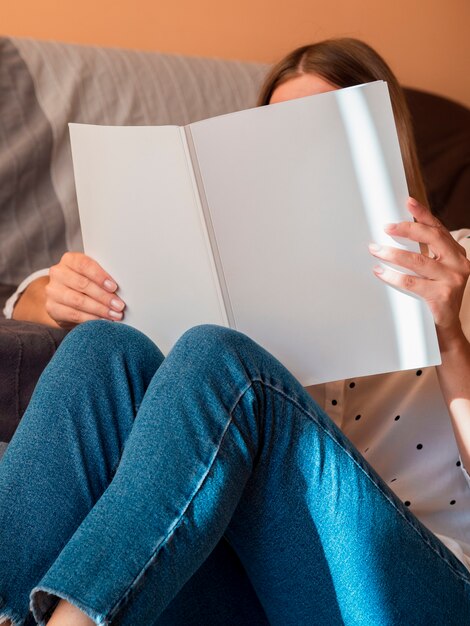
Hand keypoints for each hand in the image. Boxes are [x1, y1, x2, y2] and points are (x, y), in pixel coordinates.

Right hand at [46, 252, 125, 328]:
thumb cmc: (84, 283)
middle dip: (104, 297)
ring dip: (99, 310)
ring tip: (114, 315)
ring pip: (78, 301)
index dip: (100, 276)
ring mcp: (53, 291)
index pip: (84, 265)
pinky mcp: (52, 308)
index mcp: (70, 260)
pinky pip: (73, 314)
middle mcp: (58, 273)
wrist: (63, 299)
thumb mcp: (92, 274)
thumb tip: (124, 287)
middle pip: (82, 284)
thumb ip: (102, 276)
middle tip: (119, 305)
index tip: (114, 287)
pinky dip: (90, 319)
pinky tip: (102, 321)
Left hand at [368, 197, 469, 336]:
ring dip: (392, 254)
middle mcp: (459, 263)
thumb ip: (424, 252)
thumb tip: (396, 231)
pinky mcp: (442, 296)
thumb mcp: (435, 271)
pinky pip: (412, 282)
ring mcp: (452, 280)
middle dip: (407, 230)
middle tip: (386, 228)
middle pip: (432, 238)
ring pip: (417, 261)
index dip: (423, 214)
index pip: (438, 229)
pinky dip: (393, 276)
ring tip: (375, 249)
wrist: (445, 329)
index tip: (408, 202)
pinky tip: (380, 272)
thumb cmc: (436, 296)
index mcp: (456, 254)